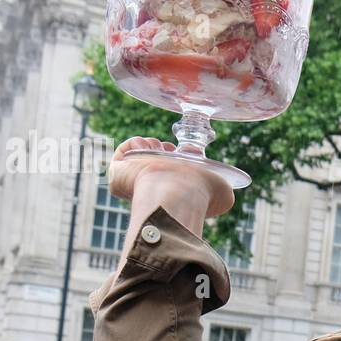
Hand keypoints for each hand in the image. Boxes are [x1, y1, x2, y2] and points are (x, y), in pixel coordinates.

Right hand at [107, 136, 234, 219]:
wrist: (176, 193)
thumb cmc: (200, 195)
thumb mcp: (221, 192)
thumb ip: (222, 187)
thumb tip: (224, 188)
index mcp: (171, 194)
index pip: (169, 174)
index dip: (174, 159)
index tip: (180, 151)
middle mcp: (150, 190)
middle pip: (151, 164)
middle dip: (159, 151)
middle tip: (167, 149)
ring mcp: (132, 184)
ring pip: (135, 158)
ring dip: (147, 146)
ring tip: (157, 149)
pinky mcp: (116, 176)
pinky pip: (121, 154)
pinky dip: (133, 145)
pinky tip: (146, 148)